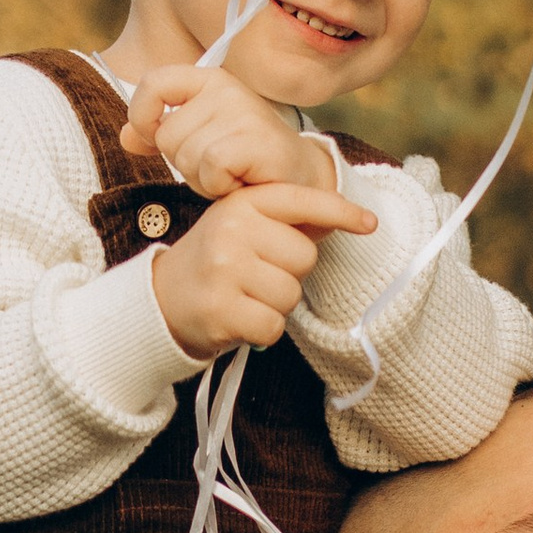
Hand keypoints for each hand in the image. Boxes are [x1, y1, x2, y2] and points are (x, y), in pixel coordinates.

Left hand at [122, 64, 332, 199]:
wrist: (300, 182)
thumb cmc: (245, 162)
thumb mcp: (197, 142)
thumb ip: (159, 135)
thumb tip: (125, 137)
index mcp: (209, 81)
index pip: (154, 82)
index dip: (141, 113)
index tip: (151, 136)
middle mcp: (227, 89)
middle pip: (166, 135)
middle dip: (184, 163)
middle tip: (218, 167)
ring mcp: (243, 111)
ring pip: (186, 155)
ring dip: (203, 179)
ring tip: (232, 175)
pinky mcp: (255, 138)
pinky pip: (210, 167)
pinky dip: (219, 185)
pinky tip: (240, 181)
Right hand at [150, 181, 378, 358]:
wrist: (163, 299)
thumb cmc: (217, 260)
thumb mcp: (243, 225)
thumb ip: (288, 220)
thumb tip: (355, 218)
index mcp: (241, 203)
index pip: (300, 201)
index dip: (339, 211)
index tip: (370, 224)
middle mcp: (231, 229)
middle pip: (305, 257)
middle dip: (289, 273)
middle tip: (254, 275)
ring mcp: (224, 269)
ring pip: (291, 295)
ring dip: (275, 305)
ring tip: (244, 296)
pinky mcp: (221, 309)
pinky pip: (274, 326)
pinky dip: (263, 331)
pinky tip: (239, 318)